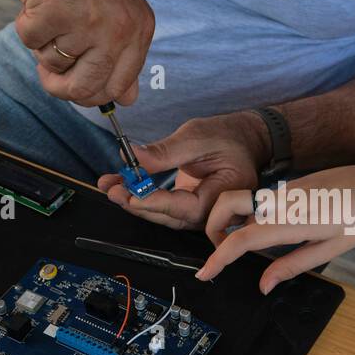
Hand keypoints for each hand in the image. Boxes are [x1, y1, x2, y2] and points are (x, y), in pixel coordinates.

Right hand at [14, 0, 154, 107]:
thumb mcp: (119, 12)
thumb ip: (124, 57)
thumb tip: (126, 99)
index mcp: (140, 30)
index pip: (117, 89)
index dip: (89, 94)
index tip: (74, 85)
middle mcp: (119, 27)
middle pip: (85, 89)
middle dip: (60, 88)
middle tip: (47, 72)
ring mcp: (88, 19)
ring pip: (53, 65)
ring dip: (42, 48)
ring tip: (50, 16)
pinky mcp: (55, 8)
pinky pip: (30, 42)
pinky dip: (25, 27)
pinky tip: (36, 2)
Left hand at [97, 112, 271, 230]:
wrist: (244, 141)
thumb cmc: (228, 137)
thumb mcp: (197, 137)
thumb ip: (165, 152)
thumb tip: (132, 157)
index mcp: (225, 194)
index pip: (186, 207)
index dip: (156, 203)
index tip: (131, 194)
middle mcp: (214, 212)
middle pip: (171, 217)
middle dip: (138, 204)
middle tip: (113, 189)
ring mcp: (201, 213)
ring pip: (164, 216)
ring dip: (135, 202)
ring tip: (110, 186)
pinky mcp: (189, 208)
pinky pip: (163, 208)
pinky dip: (141, 198)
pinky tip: (121, 186)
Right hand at [196, 163, 354, 292]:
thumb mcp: (330, 249)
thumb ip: (292, 266)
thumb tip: (263, 285)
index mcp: (290, 220)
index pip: (241, 240)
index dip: (218, 259)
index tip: (204, 274)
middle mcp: (281, 200)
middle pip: (226, 205)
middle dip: (211, 227)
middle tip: (220, 254)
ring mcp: (284, 190)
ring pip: (240, 200)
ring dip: (228, 220)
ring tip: (240, 247)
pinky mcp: (290, 186)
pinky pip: (259, 199)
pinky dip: (248, 215)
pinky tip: (263, 234)